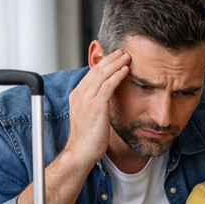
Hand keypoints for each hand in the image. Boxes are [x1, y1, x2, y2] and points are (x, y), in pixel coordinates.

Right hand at [65, 50, 130, 165]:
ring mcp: (87, 100)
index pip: (91, 73)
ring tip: (126, 57)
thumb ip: (96, 103)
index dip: (104, 63)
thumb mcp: (90, 115)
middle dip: (110, 59)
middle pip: (96, 70)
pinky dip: (117, 76)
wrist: (81, 151)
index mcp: (77, 95)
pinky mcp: (96, 106)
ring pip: (102, 75)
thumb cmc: (88, 137)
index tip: (114, 57)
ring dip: (116, 64)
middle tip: (122, 52)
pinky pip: (108, 86)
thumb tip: (106, 98)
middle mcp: (80, 94)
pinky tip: (126, 71)